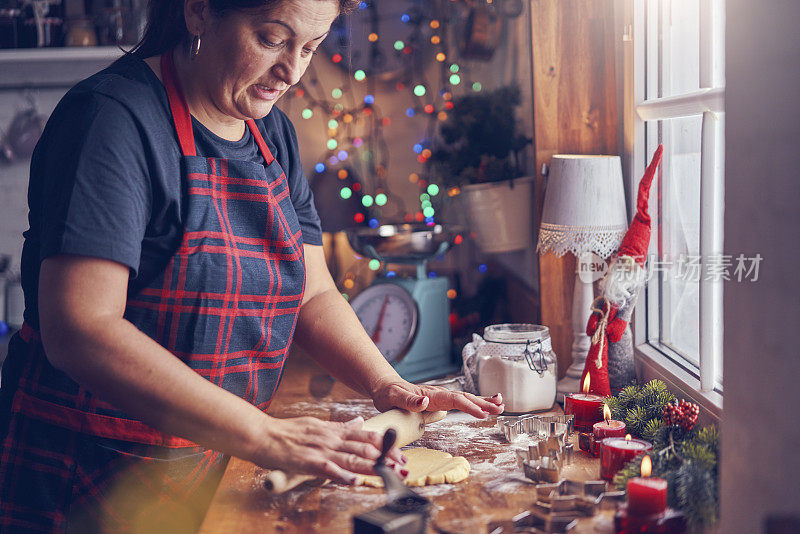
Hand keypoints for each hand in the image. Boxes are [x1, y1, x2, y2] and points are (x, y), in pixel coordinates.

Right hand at [251, 416, 407, 484]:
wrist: (261, 435)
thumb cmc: (286, 432)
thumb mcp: (317, 424)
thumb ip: (340, 426)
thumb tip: (359, 422)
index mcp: (334, 430)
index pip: (366, 436)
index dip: (386, 444)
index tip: (400, 453)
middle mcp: (331, 438)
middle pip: (364, 447)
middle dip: (386, 457)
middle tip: (403, 466)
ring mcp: (321, 450)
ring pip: (352, 457)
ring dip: (373, 466)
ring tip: (389, 472)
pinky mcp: (308, 462)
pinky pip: (328, 469)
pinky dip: (343, 475)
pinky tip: (354, 481)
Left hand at [371, 379, 504, 418]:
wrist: (385, 387)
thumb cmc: (388, 394)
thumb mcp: (393, 398)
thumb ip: (409, 401)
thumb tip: (425, 402)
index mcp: (430, 394)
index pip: (453, 400)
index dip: (468, 406)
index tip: (482, 413)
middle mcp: (438, 394)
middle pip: (464, 397)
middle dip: (483, 403)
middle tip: (500, 408)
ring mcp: (441, 397)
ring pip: (466, 398)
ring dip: (483, 401)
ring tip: (501, 405)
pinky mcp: (440, 401)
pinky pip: (460, 402)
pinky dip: (475, 403)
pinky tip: (486, 405)